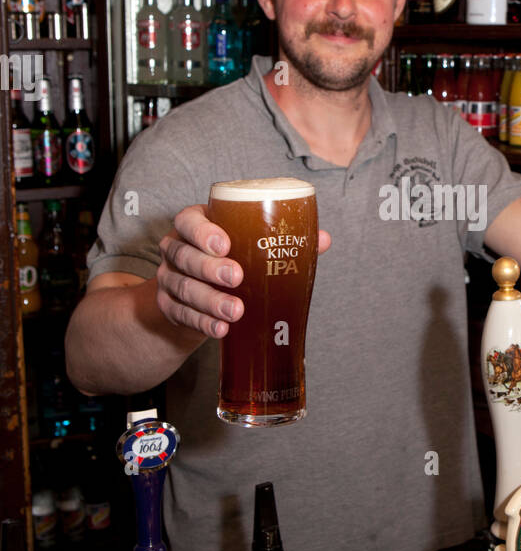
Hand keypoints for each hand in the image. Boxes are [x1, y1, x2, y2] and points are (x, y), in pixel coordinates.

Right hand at [157, 204, 330, 338]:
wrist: (195, 297)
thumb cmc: (228, 261)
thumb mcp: (247, 247)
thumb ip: (281, 241)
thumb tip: (321, 239)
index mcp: (195, 226)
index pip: (189, 222)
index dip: (203, 232)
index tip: (225, 244)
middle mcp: (177, 249)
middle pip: (185, 256)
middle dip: (210, 268)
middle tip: (237, 278)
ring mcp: (169, 279)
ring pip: (184, 287)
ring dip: (210, 301)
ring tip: (235, 311)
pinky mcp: (168, 307)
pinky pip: (181, 315)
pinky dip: (202, 323)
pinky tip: (220, 329)